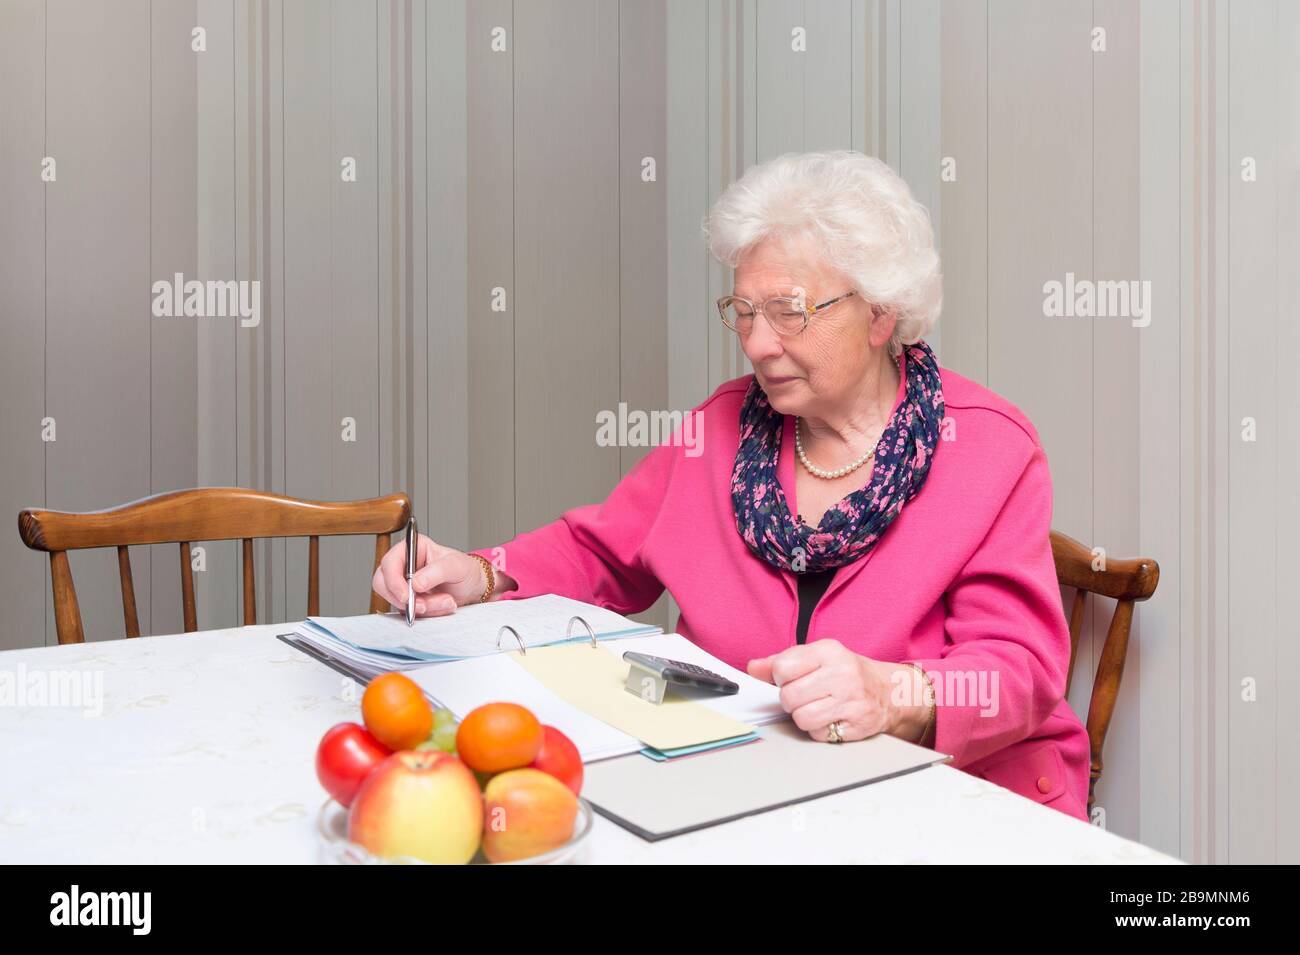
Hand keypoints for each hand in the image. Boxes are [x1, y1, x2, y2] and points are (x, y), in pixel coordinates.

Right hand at [372, 533, 492, 617]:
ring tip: (446, 601)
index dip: (393, 581)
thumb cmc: (465, 570)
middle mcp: (404, 565)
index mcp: (413, 548)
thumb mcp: (455, 566)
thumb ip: (436, 572)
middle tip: (424, 606)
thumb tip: (415, 583)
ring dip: (422, 607)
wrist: (474, 587)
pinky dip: (426, 613)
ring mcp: (404, 584)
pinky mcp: (408, 600)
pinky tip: (442, 605)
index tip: (406, 596)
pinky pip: (407, 611)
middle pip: (383, 584)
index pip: (389, 563)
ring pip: (396, 601)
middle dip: (403, 598)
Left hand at [746, 639, 930, 743]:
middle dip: (791, 700)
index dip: (780, 678)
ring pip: (802, 719)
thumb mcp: (816, 657)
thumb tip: (754, 668)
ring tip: (817, 707)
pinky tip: (831, 718)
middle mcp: (842, 675)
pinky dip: (820, 730)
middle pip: (789, 697)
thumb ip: (782, 661)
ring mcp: (852, 701)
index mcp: (828, 652)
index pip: (782, 668)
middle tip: (805, 695)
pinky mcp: (858, 725)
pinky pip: (820, 735)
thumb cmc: (847, 672)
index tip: (789, 678)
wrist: (888, 691)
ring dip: (804, 717)